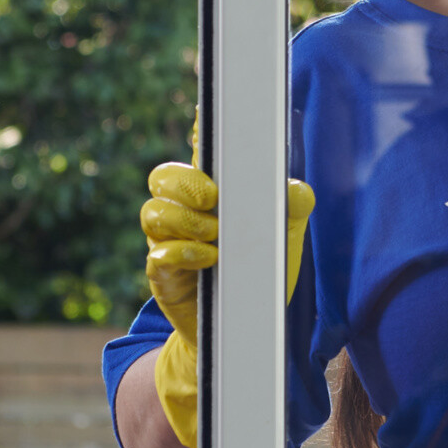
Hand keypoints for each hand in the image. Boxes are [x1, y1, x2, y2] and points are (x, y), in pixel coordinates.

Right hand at [139, 114, 315, 447]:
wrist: (247, 330)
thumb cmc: (262, 274)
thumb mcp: (288, 237)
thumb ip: (294, 206)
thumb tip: (295, 188)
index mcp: (215, 195)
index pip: (200, 155)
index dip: (198, 134)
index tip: (204, 117)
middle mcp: (186, 214)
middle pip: (161, 177)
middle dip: (185, 182)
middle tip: (212, 198)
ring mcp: (170, 244)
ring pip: (152, 213)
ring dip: (186, 221)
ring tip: (216, 238)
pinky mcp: (164, 277)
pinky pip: (157, 256)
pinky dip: (183, 253)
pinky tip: (209, 260)